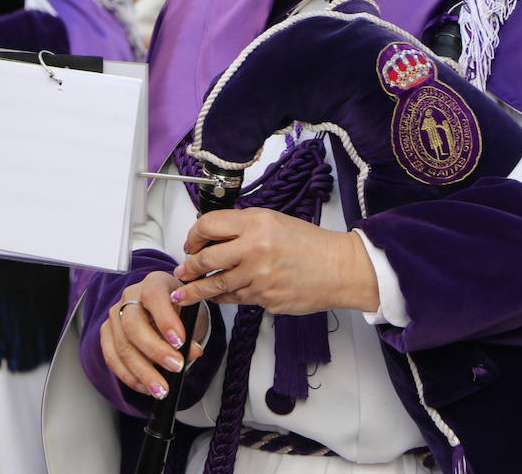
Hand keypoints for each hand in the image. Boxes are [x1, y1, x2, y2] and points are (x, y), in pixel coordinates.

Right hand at [100, 271, 207, 398]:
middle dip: (155, 350)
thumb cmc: (179, 308)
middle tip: (176, 367)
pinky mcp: (107, 334)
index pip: (154, 296)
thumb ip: (191, 330)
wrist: (167, 308)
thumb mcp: (191, 312)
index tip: (180, 341)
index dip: (165, 320)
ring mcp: (115, 315)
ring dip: (143, 371)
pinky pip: (112, 358)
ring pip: (122, 346)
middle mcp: (130, 296)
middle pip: (133, 325)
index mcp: (153, 283)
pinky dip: (130, 376)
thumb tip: (192, 352)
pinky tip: (145, 387)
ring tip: (161, 388)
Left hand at [171, 208, 378, 315]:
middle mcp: (255, 249)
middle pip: (205, 259)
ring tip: (183, 293)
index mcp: (256, 224)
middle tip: (183, 270)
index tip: (190, 244)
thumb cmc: (309, 244)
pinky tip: (217, 297)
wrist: (338, 268)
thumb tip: (212, 238)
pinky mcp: (264, 299)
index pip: (209, 225)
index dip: (193, 236)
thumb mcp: (274, 221)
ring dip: (196, 290)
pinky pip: (235, 300)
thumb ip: (243, 227)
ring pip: (216, 285)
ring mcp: (259, 277)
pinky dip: (223, 298)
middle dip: (189, 267)